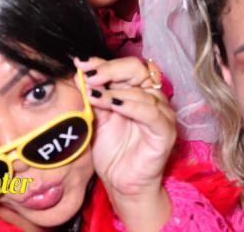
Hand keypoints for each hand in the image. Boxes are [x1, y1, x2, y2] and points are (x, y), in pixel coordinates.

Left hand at [76, 56, 175, 230]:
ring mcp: (162, 113)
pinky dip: (130, 105)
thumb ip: (91, 93)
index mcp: (135, 88)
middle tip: (88, 77)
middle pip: (136, 69)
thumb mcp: (96, 114)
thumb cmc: (110, 147)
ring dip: (113, 91)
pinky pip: (151, 113)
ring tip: (92, 95)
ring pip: (140, 91)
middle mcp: (152, 96)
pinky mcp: (165, 132)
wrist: (119, 181)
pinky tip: (113, 104)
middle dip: (108, 70)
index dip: (100, 62)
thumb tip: (78, 72)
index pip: (122, 65)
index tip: (79, 63)